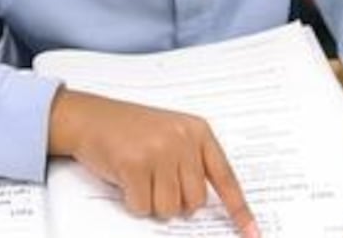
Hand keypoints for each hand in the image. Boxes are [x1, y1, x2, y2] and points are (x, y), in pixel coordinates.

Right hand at [48, 89, 258, 234]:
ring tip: (138, 176)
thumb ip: (190, 162)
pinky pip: (142, 207)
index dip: (239, 210)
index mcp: (198, 131)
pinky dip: (132, 201)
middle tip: (155, 181)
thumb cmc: (129, 130)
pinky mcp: (135, 164)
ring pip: (169, 208)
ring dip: (151, 202)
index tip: (253, 234)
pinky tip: (125, 178)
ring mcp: (159, 150)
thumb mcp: (170, 134)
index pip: (226, 177)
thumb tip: (197, 205)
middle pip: (195, 202)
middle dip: (174, 201)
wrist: (89, 116)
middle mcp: (183, 139)